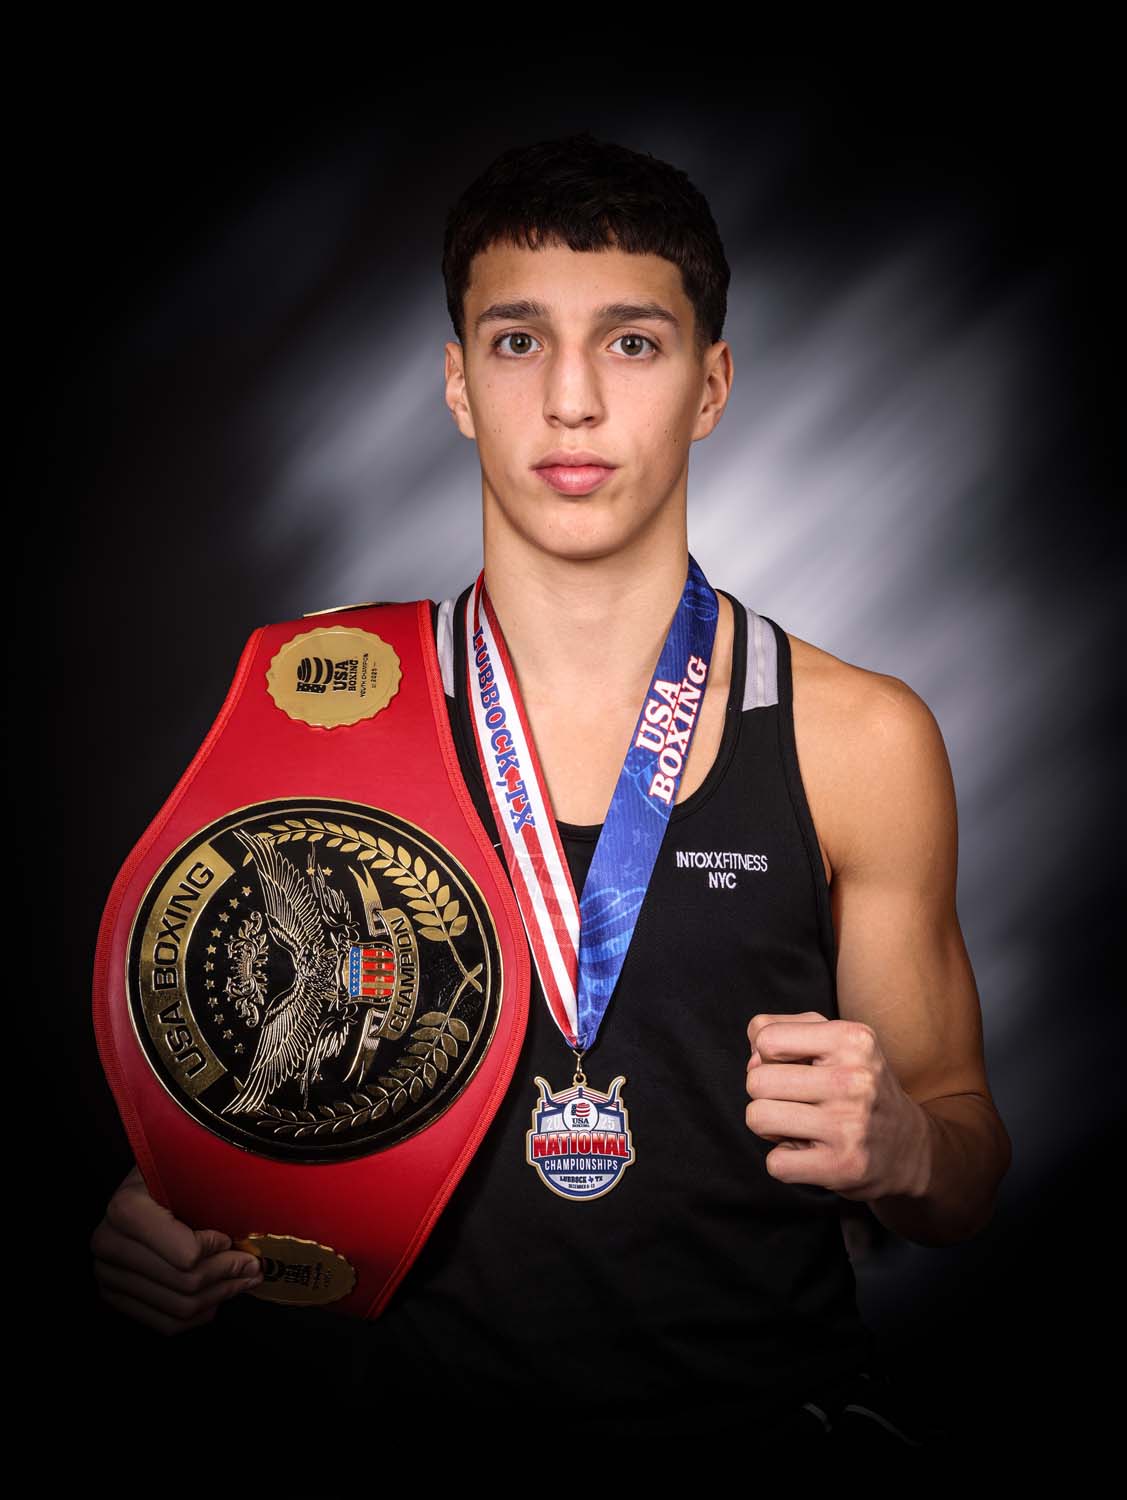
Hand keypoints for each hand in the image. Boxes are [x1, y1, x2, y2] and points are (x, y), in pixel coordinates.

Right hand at [90, 1165, 263, 1334]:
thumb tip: (259, 1225)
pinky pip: (165, 1323)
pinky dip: (199, 1313)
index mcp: (127, 1210)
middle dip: (228, 1275)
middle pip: (185, 1282)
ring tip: (242, 1279)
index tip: (234, 1239)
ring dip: (219, 1295)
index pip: (187, 1254)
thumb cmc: (171, 1174)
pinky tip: (217, 1294)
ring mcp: (107, 1274)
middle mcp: (108, 1244)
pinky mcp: (114, 1295)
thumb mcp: (192, 1168)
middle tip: (253, 1266)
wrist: (140, 1187)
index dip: (219, 1251)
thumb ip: (218, 1191)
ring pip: (178, 1308)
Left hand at [745, 1012, 930, 1200]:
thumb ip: (784, 1029)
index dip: (768, 1056)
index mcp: (852, 1040)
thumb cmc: (857, 1086)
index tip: (794, 1069)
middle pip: (756, 1081)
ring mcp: (849, 1125)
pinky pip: (775, 1163)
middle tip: (796, 1101)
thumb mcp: (833, 1041)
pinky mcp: (843, 1166)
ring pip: (757, 1118)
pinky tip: (810, 1152)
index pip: (766, 1039)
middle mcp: (854, 1080)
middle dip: (765, 1094)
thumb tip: (753, 1054)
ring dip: (770, 1126)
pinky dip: (784, 1161)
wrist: (908, 1145)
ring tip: (800, 1124)